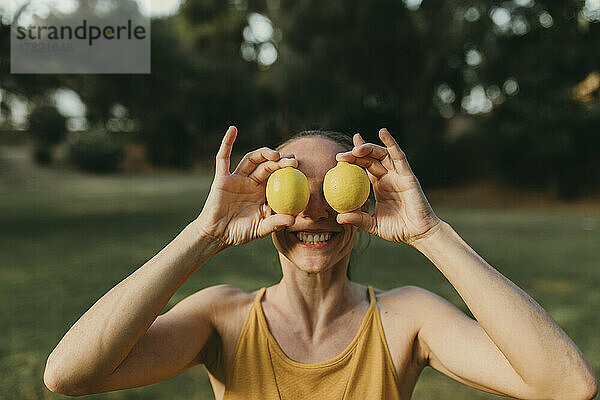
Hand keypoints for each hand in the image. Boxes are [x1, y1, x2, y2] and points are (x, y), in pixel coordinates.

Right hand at [196, 126, 297, 247]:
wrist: (216, 235)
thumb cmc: (239, 233)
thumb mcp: (260, 229)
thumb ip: (275, 223)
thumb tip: (293, 220)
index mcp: (262, 192)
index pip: (277, 176)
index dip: (287, 169)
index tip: (298, 166)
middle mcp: (251, 182)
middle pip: (267, 165)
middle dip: (280, 160)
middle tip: (292, 161)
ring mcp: (236, 179)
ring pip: (250, 159)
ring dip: (262, 153)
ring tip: (274, 155)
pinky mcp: (222, 178)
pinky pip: (223, 158)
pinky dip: (227, 143)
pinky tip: (233, 129)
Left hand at [335, 128, 441, 245]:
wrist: (418, 234)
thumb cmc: (397, 230)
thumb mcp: (373, 224)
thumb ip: (358, 218)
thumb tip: (339, 218)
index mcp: (379, 185)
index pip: (364, 167)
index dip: (352, 159)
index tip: (338, 157)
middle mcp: (388, 177)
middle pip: (370, 158)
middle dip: (355, 153)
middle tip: (340, 156)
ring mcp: (398, 174)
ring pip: (382, 154)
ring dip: (368, 148)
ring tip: (356, 147)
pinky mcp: (408, 174)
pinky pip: (399, 156)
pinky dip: (391, 143)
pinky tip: (383, 133)